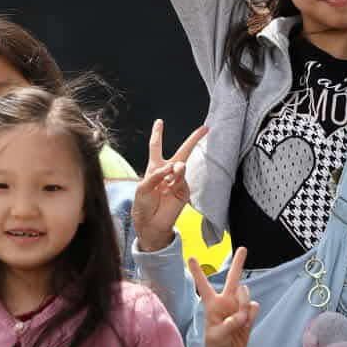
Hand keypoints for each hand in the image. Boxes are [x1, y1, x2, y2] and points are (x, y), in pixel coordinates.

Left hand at [132, 119, 207, 252]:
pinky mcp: (184, 191)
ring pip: (181, 166)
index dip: (158, 134)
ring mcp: (177, 181)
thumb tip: (176, 167)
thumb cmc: (143, 205)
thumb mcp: (143, 187)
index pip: (156, 147)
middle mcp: (167, 172)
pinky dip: (176, 180)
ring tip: (169, 178)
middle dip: (193, 140)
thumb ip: (157, 174)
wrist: (150, 224)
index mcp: (154, 168)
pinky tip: (170, 187)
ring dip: (176, 169)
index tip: (159, 122)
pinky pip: (182, 180)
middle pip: (182, 151)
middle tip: (204, 129)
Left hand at [192, 248, 256, 346]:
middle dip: (238, 263)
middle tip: (243, 248)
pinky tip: (246, 324)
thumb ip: (228, 324)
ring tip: (239, 320)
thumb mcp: (216, 336)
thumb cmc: (216, 345)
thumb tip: (241, 314)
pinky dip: (251, 316)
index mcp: (212, 304)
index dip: (198, 271)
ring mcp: (238, 306)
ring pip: (246, 294)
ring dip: (244, 304)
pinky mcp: (249, 313)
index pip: (203, 284)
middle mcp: (226, 301)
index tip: (191, 257)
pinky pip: (254, 308)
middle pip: (233, 278)